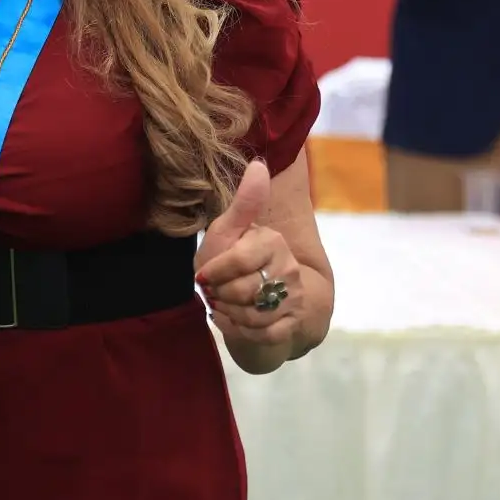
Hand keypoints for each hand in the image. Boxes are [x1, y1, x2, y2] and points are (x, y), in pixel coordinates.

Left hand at [194, 160, 307, 350]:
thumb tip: (258, 164)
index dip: (214, 272)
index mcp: (272, 242)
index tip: (204, 273)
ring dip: (228, 313)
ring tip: (223, 304)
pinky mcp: (292, 324)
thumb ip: (244, 202)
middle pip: (242, 292)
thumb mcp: (228, 230)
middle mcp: (289, 269)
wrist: (252, 299)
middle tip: (215, 290)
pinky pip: (262, 335)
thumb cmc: (232, 260)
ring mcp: (294, 298)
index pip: (238, 262)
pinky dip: (241, 332)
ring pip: (252, 316)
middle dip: (219, 294)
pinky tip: (233, 321)